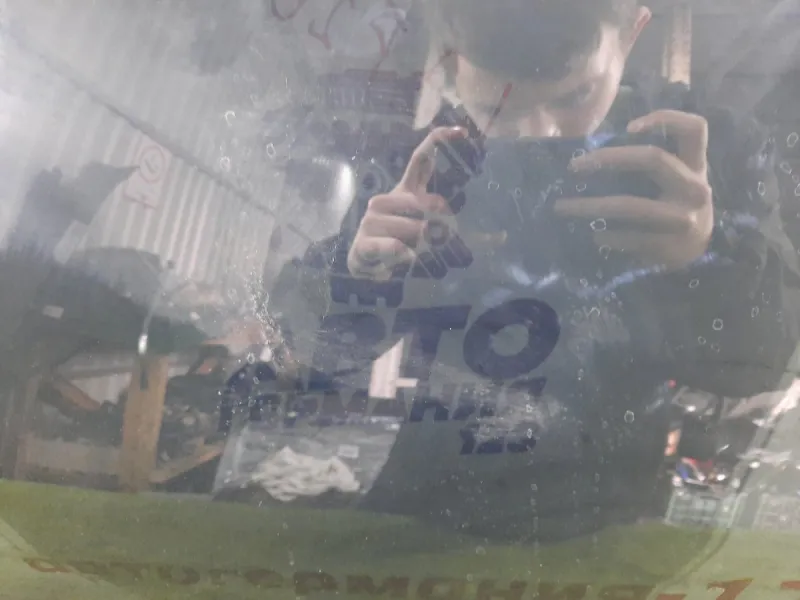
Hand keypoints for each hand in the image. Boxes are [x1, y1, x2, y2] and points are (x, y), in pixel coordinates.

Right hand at [347, 126, 466, 279]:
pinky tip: (407, 258)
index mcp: (406, 192)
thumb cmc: (406, 244)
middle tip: (438, 240)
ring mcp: (372, 219)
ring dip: (422, 244)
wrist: (369, 267)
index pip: (421, 158)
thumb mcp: (437, 237)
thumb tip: (502, 237)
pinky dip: (403, 254)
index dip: (438, 141)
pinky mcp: (362, 242)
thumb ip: (468, 237)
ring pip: (412, 228)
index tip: (462, 132)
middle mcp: (386, 200)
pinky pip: (392, 246)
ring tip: (417, 254)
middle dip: (437, 225)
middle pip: (423, 203)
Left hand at [554, 110, 713, 270]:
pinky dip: (605, 235)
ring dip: (590, 206)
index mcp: (695, 165)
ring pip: (630, 205)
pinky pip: (628, 237)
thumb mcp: (674, 181)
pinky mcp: (669, 246)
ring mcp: (683, 218)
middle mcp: (694, 188)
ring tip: (562, 207)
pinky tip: (591, 233)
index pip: (695, 128)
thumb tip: (592, 151)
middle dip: (608, 158)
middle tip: (574, 166)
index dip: (666, 119)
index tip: (628, 127)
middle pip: (654, 158)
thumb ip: (649, 165)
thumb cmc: (673, 206)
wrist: (698, 255)